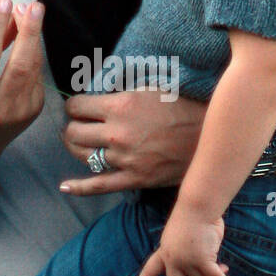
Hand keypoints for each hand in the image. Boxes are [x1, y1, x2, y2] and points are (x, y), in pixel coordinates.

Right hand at [0, 0, 45, 163]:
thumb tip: (12, 15)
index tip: (5, 1)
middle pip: (20, 64)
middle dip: (29, 31)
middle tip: (33, 5)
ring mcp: (19, 111)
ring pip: (33, 67)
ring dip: (34, 37)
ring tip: (32, 13)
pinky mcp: (33, 110)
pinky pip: (36, 75)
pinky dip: (32, 54)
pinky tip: (27, 40)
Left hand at [60, 90, 206, 195]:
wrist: (210, 136)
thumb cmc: (182, 106)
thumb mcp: (150, 88)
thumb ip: (121, 91)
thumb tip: (96, 91)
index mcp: (121, 106)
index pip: (77, 107)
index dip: (74, 106)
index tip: (77, 107)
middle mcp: (118, 133)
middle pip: (74, 132)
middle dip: (71, 126)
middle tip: (77, 124)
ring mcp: (124, 159)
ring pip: (82, 156)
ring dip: (75, 148)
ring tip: (78, 142)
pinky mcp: (134, 178)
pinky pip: (98, 185)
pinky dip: (79, 187)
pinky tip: (65, 186)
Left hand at [133, 205, 233, 275]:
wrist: (198, 206)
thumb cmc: (194, 216)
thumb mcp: (182, 236)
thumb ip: (189, 254)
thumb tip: (210, 273)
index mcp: (164, 251)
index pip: (150, 270)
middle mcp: (172, 259)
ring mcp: (186, 261)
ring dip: (213, 275)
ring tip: (224, 267)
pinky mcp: (202, 261)